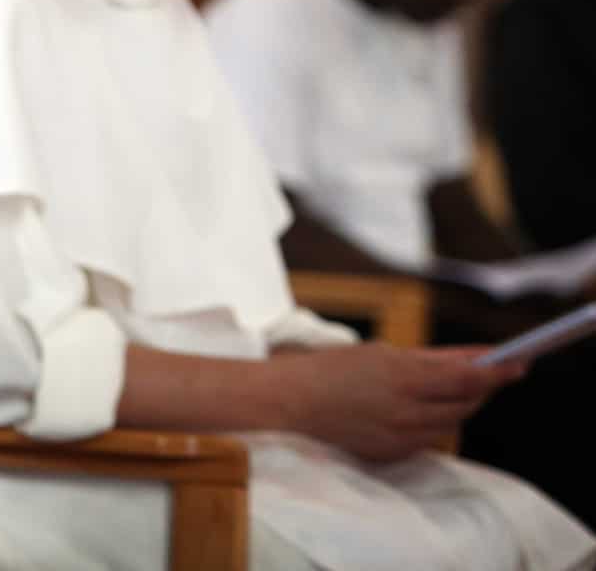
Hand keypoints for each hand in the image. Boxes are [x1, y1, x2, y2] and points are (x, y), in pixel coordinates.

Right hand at [276, 342, 523, 462]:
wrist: (290, 402)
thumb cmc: (332, 369)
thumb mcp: (381, 354)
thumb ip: (430, 359)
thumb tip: (472, 357)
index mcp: (403, 378)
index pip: (468, 377)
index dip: (498, 371)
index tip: (519, 362)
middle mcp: (406, 411)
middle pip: (465, 403)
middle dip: (480, 387)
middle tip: (491, 372)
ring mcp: (399, 436)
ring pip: (450, 423)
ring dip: (458, 404)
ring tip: (455, 387)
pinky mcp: (391, 454)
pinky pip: (428, 438)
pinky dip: (433, 422)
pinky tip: (421, 408)